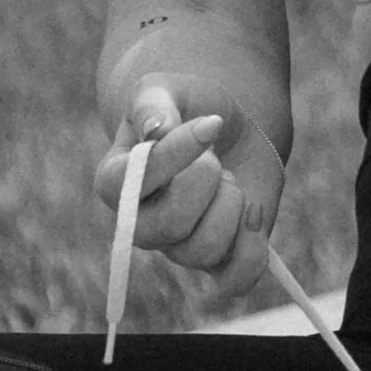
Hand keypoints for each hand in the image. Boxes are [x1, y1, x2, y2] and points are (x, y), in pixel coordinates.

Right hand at [95, 80, 284, 301]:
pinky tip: (254, 214)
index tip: (211, 124)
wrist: (230, 125)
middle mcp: (141, 223)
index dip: (174, 155)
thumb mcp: (167, 88)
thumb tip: (155, 129)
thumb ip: (154, 104)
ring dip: (232, 207)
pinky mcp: (218, 261)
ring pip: (205, 251)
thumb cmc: (190, 105)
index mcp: (117, 181)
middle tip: (215, 158)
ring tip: (230, 182)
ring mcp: (179, 246)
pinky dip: (253, 251)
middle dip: (208, 181)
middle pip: (171, 226)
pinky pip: (234, 281)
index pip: (129, 183)